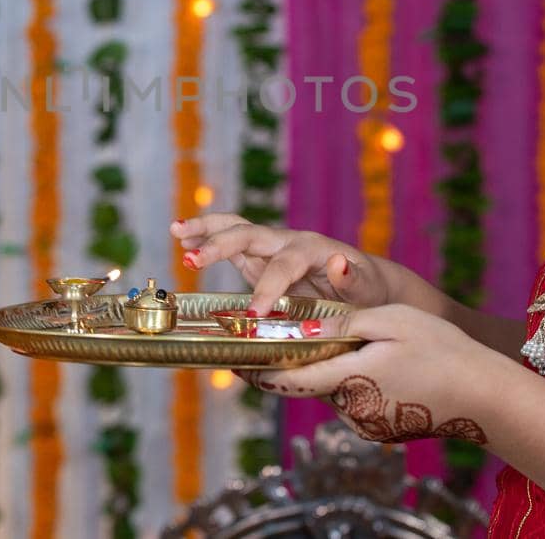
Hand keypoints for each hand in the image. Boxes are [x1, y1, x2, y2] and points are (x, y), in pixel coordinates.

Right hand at [171, 213, 389, 314]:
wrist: (365, 284)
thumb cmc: (366, 291)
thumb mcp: (366, 289)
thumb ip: (351, 279)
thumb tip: (338, 262)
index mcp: (313, 249)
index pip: (284, 265)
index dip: (268, 288)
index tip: (254, 314)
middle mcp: (288, 242)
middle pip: (250, 235)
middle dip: (220, 245)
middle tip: (192, 260)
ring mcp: (271, 248)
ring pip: (235, 229)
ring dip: (206, 229)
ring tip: (177, 230)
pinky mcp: (259, 259)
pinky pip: (231, 245)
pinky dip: (207, 239)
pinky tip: (183, 239)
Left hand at [238, 304, 492, 445]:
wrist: (485, 397)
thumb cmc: (442, 350)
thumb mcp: (390, 320)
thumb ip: (342, 324)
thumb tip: (301, 330)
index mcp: (347, 379)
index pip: (286, 379)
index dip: (256, 368)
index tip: (234, 357)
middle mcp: (351, 410)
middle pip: (310, 381)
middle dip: (300, 359)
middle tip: (290, 330)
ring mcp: (367, 425)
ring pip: (334, 389)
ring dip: (331, 368)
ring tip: (350, 341)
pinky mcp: (381, 429)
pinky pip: (355, 399)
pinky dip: (354, 380)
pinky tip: (376, 362)